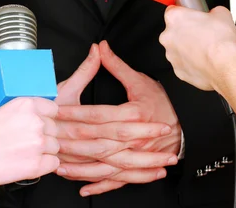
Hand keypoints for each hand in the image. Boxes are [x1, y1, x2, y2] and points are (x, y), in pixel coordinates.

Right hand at [0, 97, 59, 190]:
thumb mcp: (0, 112)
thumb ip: (22, 114)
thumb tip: (33, 119)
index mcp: (26, 105)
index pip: (53, 109)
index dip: (46, 119)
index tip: (38, 125)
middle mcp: (36, 121)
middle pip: (54, 129)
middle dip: (44, 136)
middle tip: (26, 143)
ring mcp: (39, 143)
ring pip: (55, 147)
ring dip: (44, 152)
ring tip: (24, 155)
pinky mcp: (37, 165)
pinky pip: (53, 163)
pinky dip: (43, 166)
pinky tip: (28, 165)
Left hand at [56, 41, 178, 195]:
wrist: (185, 122)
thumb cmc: (160, 101)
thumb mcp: (139, 80)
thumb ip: (116, 65)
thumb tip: (100, 47)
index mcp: (133, 113)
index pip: (99, 114)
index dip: (76, 112)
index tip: (57, 111)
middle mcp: (135, 137)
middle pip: (99, 140)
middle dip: (73, 142)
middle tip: (50, 141)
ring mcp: (136, 154)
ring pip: (105, 164)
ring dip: (82, 168)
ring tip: (60, 167)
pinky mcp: (137, 166)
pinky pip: (117, 180)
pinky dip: (100, 186)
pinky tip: (83, 188)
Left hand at [159, 6, 235, 91]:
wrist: (223, 65)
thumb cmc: (219, 42)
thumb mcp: (222, 14)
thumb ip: (213, 11)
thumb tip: (215, 14)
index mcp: (174, 18)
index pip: (172, 10)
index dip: (185, 13)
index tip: (192, 16)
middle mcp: (168, 36)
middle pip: (174, 31)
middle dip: (186, 31)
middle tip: (202, 33)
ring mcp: (171, 54)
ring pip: (177, 48)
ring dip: (187, 47)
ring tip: (205, 48)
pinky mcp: (177, 69)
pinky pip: (182, 63)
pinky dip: (191, 62)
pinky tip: (203, 59)